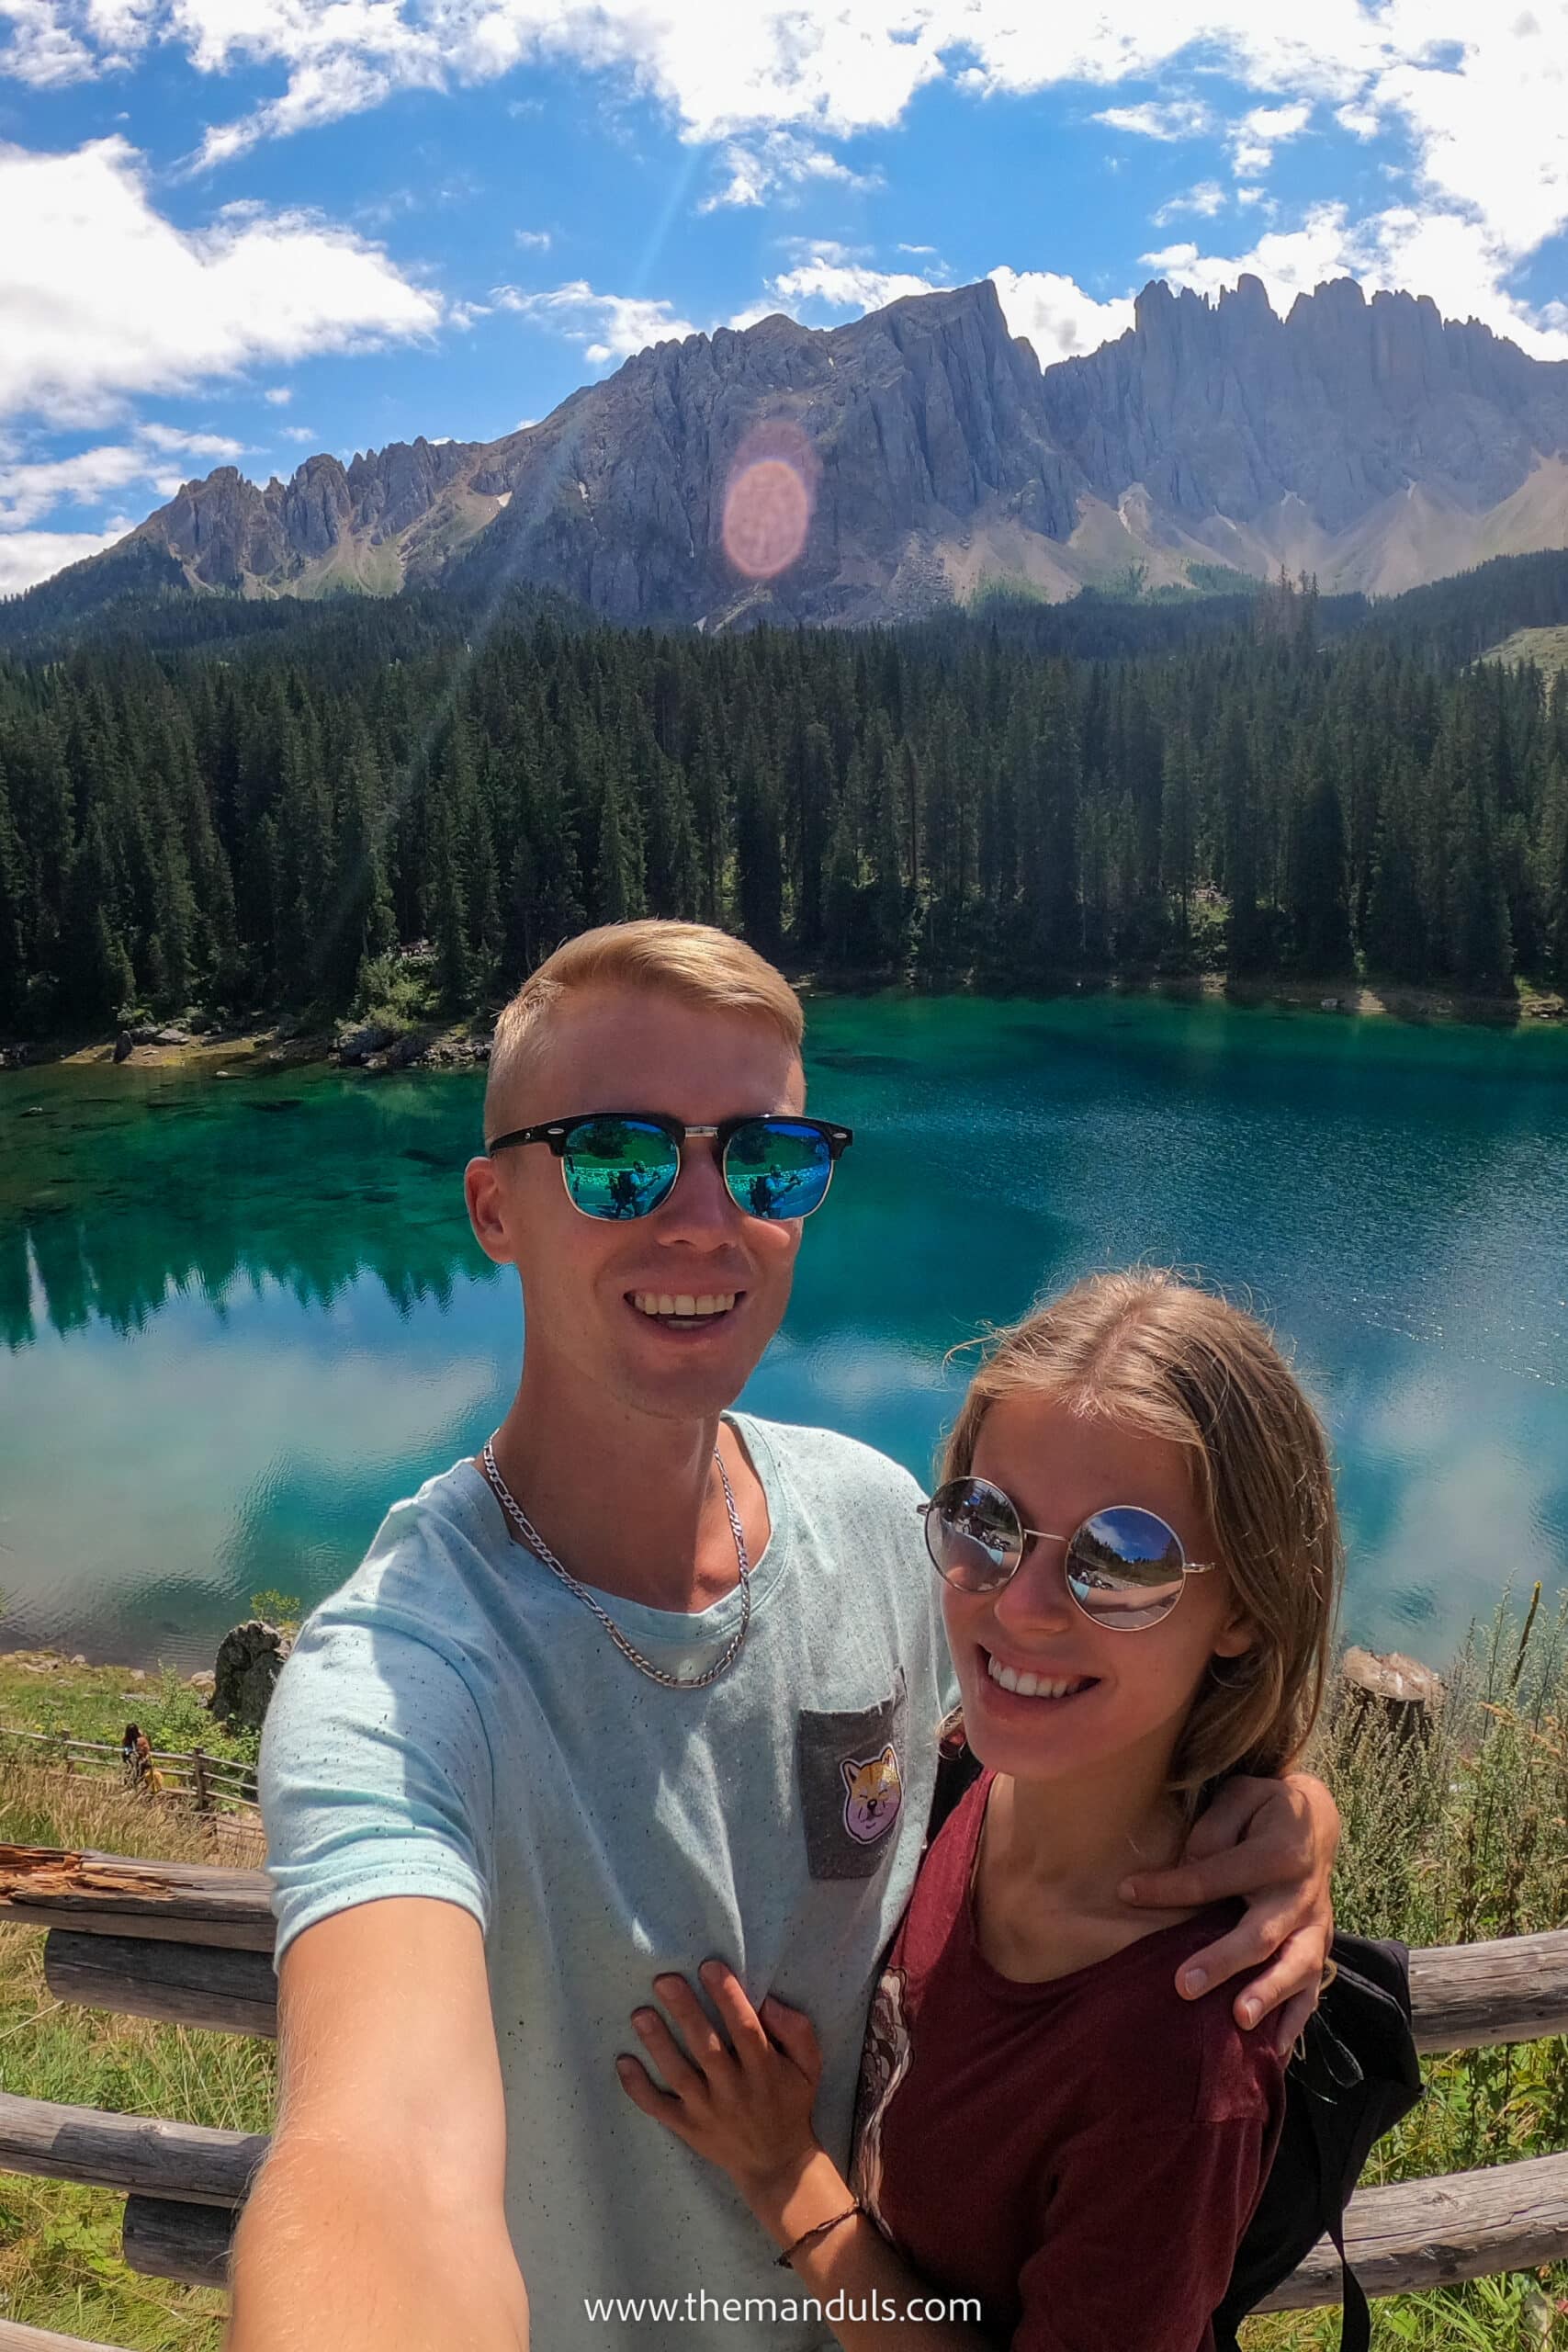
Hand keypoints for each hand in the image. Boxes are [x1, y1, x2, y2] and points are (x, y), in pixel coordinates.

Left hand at [616, 1961, 825, 2215]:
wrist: (775, 2165)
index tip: (709, 1966)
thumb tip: (769, 2002)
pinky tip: (622, 2062)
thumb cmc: (790, 2104)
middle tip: (664, 1980)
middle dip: (685, 2012)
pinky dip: (638, 2088)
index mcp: (764, 2070)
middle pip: (706, 2047)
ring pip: (679, 2074)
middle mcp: (734, 2089)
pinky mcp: (687, 2128)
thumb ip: (797, 2031)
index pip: (746, 2029)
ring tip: (640, 2014)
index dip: (728, 1996)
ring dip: (658, 2044)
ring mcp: (707, 2111)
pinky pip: (659, 2108)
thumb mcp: (809, 2067)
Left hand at [1120, 1770, 1338, 2055]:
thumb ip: (1217, 1825)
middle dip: (1223, 1961)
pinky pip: (1313, 1988)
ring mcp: (1315, 1927)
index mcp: (1279, 1852)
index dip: (1171, 1886)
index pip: (1217, 1874)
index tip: (1126, 1892)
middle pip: (1261, 1933)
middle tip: (1183, 1985)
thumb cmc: (1265, 1810)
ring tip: (1239, 2019)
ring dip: (1268, 1995)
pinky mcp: (1319, 1948)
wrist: (1316, 1823)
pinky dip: (1296, 2019)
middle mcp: (1301, 1895)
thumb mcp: (1243, 1795)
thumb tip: (1192, 1859)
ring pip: (1296, 1967)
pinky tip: (1275, 2049)